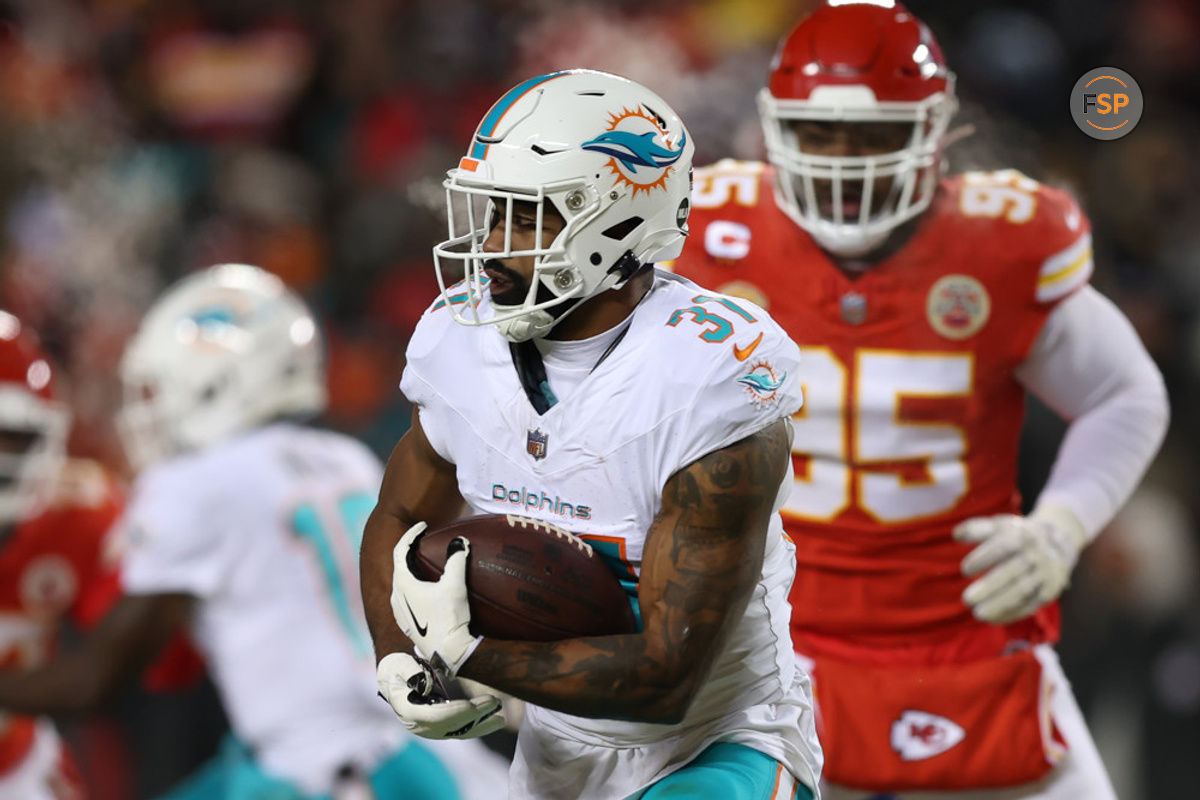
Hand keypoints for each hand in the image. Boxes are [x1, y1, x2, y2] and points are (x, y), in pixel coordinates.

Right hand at [376, 652, 504, 738]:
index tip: (475, 705)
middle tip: (496, 703)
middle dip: (475, 716)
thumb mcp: (398, 664)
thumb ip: (410, 673)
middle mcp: (418, 725)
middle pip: (450, 726)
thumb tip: (427, 687)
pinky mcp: (438, 728)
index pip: (435, 716)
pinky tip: (492, 719)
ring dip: (481, 725)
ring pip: (458, 732)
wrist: (391, 676)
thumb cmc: (396, 666)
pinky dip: (477, 725)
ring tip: (501, 718)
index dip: (456, 712)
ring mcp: (429, 729)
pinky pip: (460, 730)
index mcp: (407, 710)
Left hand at [390, 522, 481, 676]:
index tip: (423, 525)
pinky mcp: (407, 624)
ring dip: (411, 569)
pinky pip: (405, 597)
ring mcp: (399, 612)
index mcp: (402, 584)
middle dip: (410, 550)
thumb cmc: (449, 618)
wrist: (448, 654)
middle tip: (424, 540)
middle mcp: (395, 597)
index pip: (401, 550)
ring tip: (424, 563)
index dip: (411, 534)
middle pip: (399, 566)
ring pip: (400, 583)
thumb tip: (460, 541)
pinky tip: (426, 589)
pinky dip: (413, 585)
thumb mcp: (455, 585)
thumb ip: (457, 559)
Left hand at [954, 506, 1086, 623]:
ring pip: (1022, 591)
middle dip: (990, 587)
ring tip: (977, 613)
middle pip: (1013, 572)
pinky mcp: (1049, 592)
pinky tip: (992, 620)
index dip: (983, 558)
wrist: (1058, 543)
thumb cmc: (1017, 535)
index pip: (1003, 547)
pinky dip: (1011, 614)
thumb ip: (976, 528)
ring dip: (1000, 605)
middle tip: (967, 599)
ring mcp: (1045, 575)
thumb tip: (955, 534)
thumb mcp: (1000, 525)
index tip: (964, 570)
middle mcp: (1036, 556)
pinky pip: (1030, 606)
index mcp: (1022, 537)